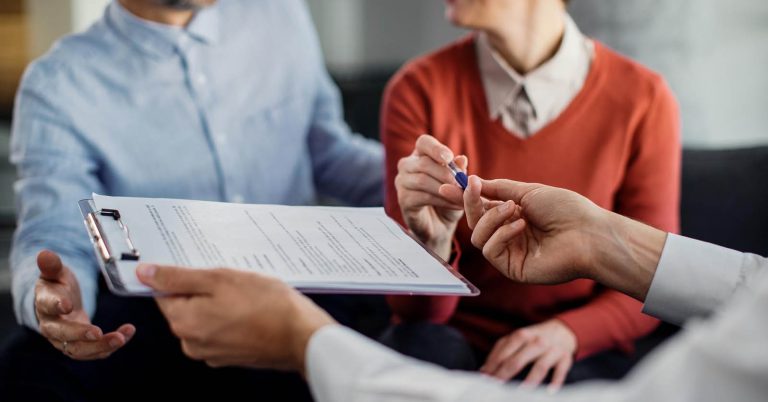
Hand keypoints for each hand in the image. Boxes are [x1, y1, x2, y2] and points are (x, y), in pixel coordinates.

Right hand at [34, 250, 134, 359]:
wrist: (60, 302)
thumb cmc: (58, 285)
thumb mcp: (56, 273)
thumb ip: (52, 266)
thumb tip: (44, 254)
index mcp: (44, 304)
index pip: (47, 306)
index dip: (56, 305)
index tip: (68, 304)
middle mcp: (52, 326)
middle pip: (62, 334)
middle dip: (80, 334)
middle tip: (98, 332)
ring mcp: (65, 340)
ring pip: (79, 349)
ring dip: (100, 346)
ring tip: (121, 338)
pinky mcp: (80, 346)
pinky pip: (94, 351)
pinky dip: (110, 346)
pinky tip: (126, 334)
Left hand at [136, 265, 335, 372]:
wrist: (301, 336)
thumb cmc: (267, 305)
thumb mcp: (220, 279)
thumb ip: (178, 277)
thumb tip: (145, 274)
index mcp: (184, 323)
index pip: (165, 293)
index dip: (183, 276)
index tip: (203, 269)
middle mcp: (192, 343)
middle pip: (186, 306)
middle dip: (205, 290)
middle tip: (230, 280)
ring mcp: (212, 353)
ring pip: (206, 317)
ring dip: (220, 303)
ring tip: (246, 294)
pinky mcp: (230, 356)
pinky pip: (221, 329)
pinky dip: (232, 317)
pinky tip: (251, 308)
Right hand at [395, 134, 467, 257]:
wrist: (440, 226)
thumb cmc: (448, 199)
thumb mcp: (458, 184)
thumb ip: (459, 171)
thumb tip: (461, 159)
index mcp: (421, 155)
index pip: (424, 142)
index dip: (436, 148)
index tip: (449, 158)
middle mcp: (407, 166)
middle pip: (424, 163)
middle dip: (446, 174)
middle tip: (463, 185)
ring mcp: (402, 183)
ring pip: (422, 180)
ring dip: (446, 189)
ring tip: (463, 197)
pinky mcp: (403, 200)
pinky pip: (422, 197)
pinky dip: (442, 201)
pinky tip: (455, 205)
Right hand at [440, 176, 665, 300]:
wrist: (589, 233)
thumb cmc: (566, 209)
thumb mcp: (528, 191)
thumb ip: (498, 189)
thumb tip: (473, 182)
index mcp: (513, 216)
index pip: (481, 208)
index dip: (464, 198)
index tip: (447, 186)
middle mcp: (509, 235)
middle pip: (475, 222)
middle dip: (471, 204)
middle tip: (472, 188)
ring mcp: (510, 252)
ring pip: (478, 236)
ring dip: (491, 218)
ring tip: (513, 210)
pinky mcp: (512, 268)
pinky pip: (490, 250)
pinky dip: (501, 234)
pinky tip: (520, 226)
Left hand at [480, 320, 575, 391]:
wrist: (563, 330)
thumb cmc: (535, 337)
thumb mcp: (518, 338)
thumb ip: (501, 351)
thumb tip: (484, 370)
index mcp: (522, 335)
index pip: (504, 353)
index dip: (493, 366)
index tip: (485, 379)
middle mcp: (536, 341)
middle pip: (518, 360)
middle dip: (505, 374)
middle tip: (496, 387)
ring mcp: (552, 350)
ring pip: (540, 366)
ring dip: (530, 380)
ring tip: (521, 393)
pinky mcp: (565, 358)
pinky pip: (560, 371)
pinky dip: (556, 381)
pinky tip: (549, 392)